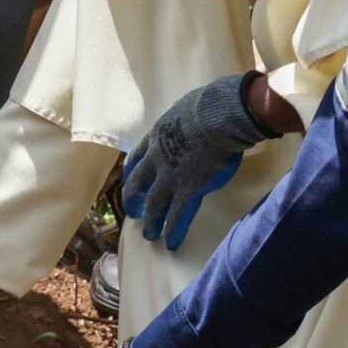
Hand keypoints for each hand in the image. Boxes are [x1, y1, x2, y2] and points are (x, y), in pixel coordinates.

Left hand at [121, 72, 272, 249]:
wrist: (217, 116)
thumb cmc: (208, 105)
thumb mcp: (184, 108)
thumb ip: (181, 120)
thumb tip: (190, 119)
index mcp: (156, 137)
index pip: (137, 157)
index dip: (132, 171)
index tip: (130, 179)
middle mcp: (157, 159)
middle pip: (138, 183)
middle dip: (134, 199)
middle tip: (134, 211)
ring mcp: (171, 177)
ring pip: (155, 204)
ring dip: (151, 221)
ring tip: (150, 235)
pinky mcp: (189, 189)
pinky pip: (178, 214)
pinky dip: (173, 229)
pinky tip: (171, 242)